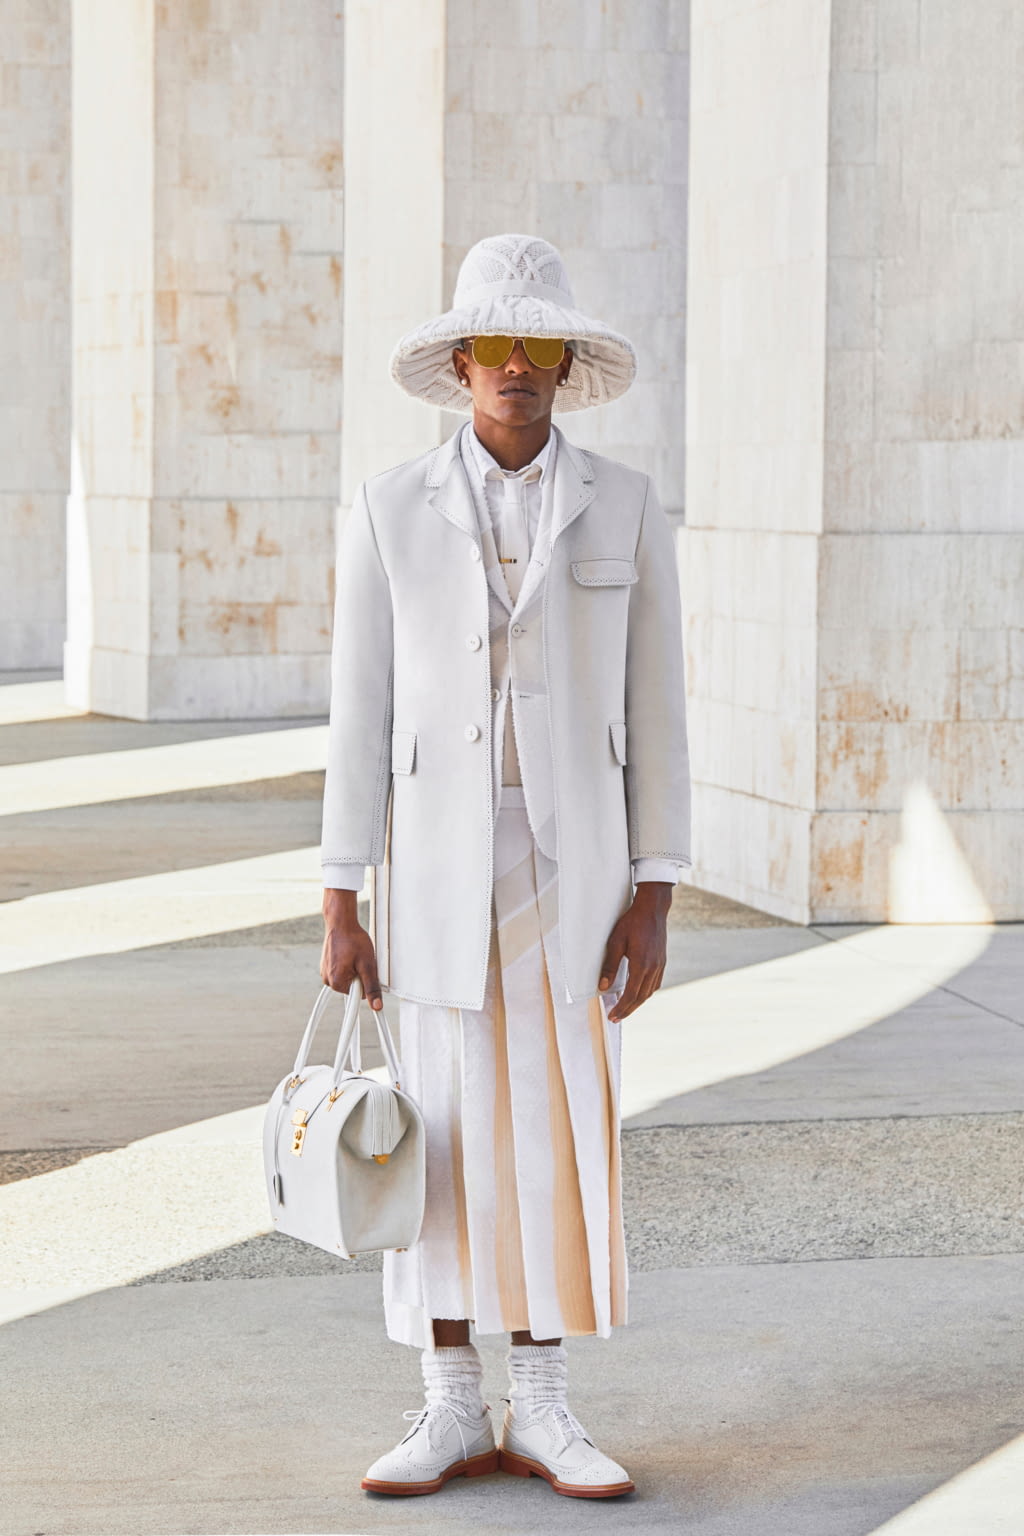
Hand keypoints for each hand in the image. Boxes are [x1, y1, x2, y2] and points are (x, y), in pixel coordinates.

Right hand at [320, 889, 383, 1009]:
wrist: (341, 923)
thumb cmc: (353, 940)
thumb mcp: (367, 965)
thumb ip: (372, 987)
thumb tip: (376, 1006)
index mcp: (336, 982)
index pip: (357, 996)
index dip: (366, 985)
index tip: (367, 976)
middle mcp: (328, 980)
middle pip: (353, 987)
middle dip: (360, 976)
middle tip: (361, 960)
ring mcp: (326, 972)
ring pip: (348, 978)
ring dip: (354, 969)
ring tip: (354, 955)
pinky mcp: (326, 965)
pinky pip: (341, 971)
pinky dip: (347, 964)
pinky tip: (349, 953)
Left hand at [598, 882, 671, 1022]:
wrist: (653, 910)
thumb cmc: (632, 923)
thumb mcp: (615, 942)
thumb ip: (609, 966)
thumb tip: (603, 986)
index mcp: (641, 965)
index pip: (630, 995)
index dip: (621, 1008)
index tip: (612, 1016)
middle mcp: (653, 968)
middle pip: (641, 998)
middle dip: (628, 1010)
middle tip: (615, 1018)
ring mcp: (660, 965)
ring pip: (649, 992)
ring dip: (637, 1003)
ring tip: (625, 1008)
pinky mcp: (662, 961)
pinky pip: (655, 984)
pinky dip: (646, 992)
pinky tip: (639, 993)